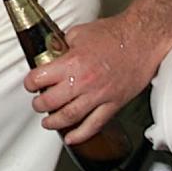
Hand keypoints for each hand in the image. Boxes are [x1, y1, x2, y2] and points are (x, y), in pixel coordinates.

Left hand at [23, 12, 160, 143]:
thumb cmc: (113, 34)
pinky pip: (95, 125)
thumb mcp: (78, 33)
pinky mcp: (113, 104)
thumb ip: (63, 45)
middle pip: (51, 101)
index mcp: (72, 62)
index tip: (30, 84)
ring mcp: (99, 95)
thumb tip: (53, 52)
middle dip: (39, 104)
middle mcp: (84, 81)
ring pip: (70, 117)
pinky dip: (81, 135)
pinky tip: (71, 138)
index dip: (30, 83)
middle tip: (36, 104)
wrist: (141, 40)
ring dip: (54, 122)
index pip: (40, 78)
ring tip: (47, 122)